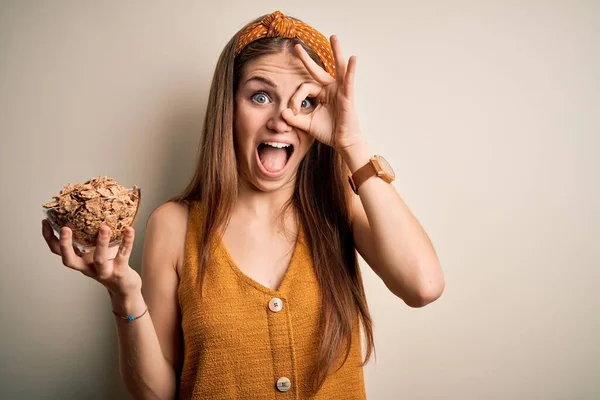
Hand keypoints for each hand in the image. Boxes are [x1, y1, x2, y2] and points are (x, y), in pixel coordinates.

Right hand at [42, 220, 140, 298]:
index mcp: (79, 260)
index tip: (45, 222)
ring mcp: (103, 271)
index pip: (57, 251)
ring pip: (99, 258)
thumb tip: (90, 208)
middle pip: (69, 260)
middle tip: (65, 228)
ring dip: (101, 243)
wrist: (124, 286)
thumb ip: (91, 236)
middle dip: (65, 244)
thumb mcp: (95, 251)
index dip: (49, 238)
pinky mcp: (119, 271)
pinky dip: (127, 242)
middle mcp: (87, 267)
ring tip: (104, 227)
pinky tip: (129, 230)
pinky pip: (123, 255)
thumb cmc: (109, 264)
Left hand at [282, 35, 362, 152]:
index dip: (296, 98)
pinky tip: (353, 59)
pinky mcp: (348, 96)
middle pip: (318, 70)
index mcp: (321, 93)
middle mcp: (331, 89)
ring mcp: (340, 91)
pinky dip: (351, 70)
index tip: (292, 111)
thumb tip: (281, 112)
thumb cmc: (328, 131)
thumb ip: (294, 118)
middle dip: (306, 59)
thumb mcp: (307, 124)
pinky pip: (349, 81)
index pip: (304, 88)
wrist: (342, 142)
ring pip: (338, 68)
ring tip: (333, 37)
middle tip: (296, 46)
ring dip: (336, 52)